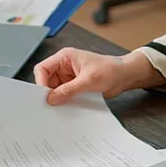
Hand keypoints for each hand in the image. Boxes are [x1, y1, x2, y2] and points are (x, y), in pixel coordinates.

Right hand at [34, 48, 163, 104]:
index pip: (42, 69)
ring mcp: (69, 78)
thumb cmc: (110, 70)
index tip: (44, 96)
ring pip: (55, 90)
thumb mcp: (88, 80)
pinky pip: (64, 96)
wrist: (125, 76)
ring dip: (57, 99)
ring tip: (60, 108)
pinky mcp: (75, 87)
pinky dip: (65, 102)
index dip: (41, 82)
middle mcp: (64, 67)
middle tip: (50, 105)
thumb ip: (69, 90)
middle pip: (47, 81)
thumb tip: (52, 98)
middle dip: (48, 93)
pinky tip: (67, 108)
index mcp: (64, 58)